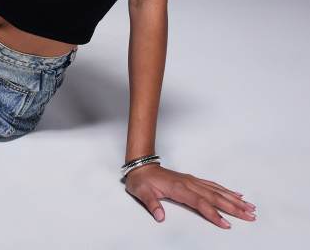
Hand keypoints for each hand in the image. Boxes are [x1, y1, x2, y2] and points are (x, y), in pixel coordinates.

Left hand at [124, 163, 256, 228]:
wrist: (140, 166)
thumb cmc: (141, 181)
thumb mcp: (142, 193)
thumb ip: (151, 204)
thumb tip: (160, 216)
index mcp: (178, 188)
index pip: (200, 202)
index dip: (213, 214)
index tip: (226, 224)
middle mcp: (189, 183)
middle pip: (214, 197)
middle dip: (233, 207)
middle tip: (250, 216)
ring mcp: (192, 181)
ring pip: (217, 191)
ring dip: (233, 199)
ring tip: (249, 207)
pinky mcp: (193, 180)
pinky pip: (213, 185)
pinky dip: (226, 190)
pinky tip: (236, 195)